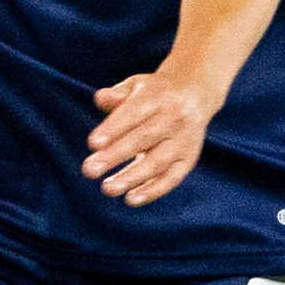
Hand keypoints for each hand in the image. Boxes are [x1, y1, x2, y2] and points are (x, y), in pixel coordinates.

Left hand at [85, 69, 222, 206]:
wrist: (195, 92)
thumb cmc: (155, 92)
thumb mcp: (136, 85)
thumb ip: (116, 94)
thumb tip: (100, 99)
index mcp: (157, 97)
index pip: (133, 113)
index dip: (114, 129)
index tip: (93, 144)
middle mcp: (174, 119)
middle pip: (143, 139)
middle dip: (116, 156)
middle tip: (89, 170)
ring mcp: (183, 141)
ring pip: (158, 162)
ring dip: (132, 177)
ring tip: (107, 188)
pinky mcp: (188, 159)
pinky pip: (172, 178)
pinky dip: (153, 190)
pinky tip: (131, 199)